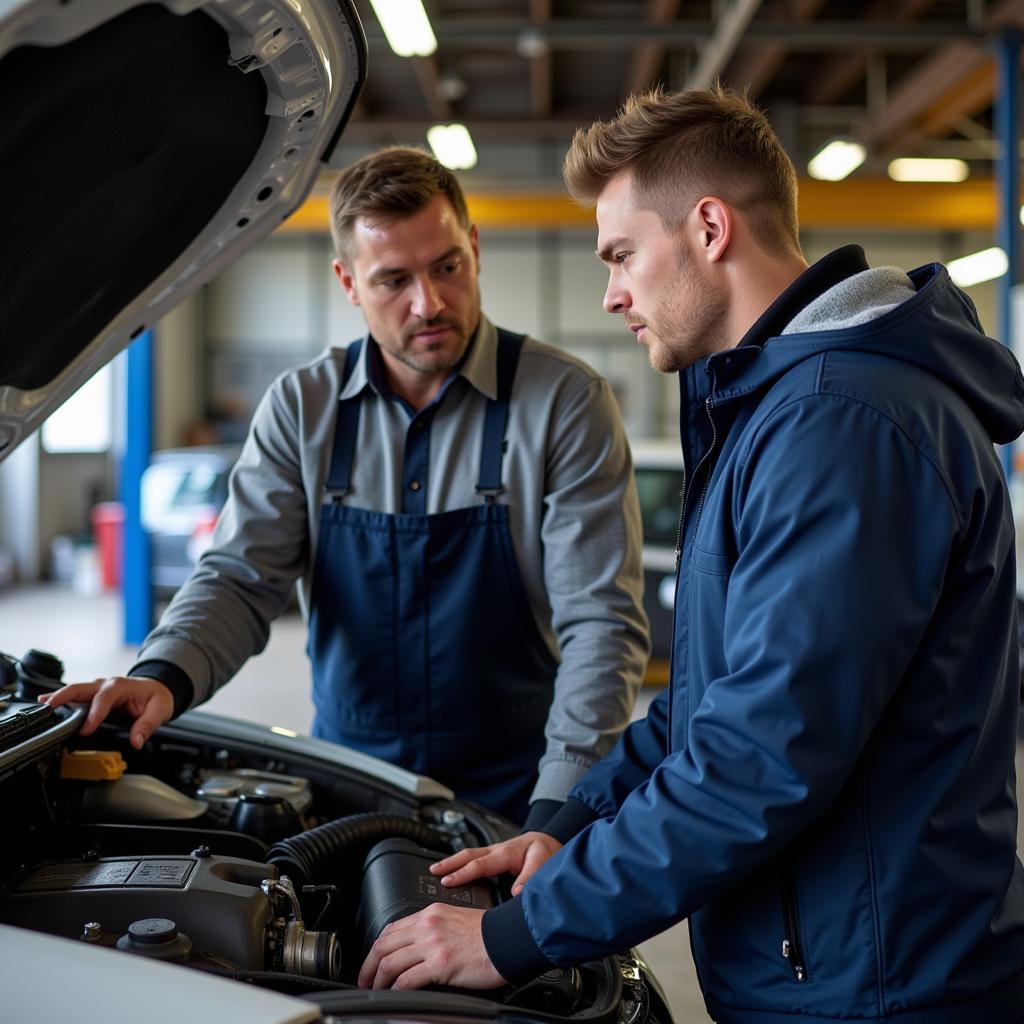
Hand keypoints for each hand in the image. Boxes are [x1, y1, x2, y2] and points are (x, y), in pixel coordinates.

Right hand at [39, 676, 173, 749]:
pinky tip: (48, 706)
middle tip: (49, 708)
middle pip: (80, 688)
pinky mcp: (93, 695)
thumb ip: (147, 725)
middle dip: (63, 697)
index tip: (85, 730)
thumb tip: (136, 741)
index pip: (104, 699)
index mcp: (121, 686)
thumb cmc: (157, 697)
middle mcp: (106, 685)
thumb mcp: (160, 710)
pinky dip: (62, 701)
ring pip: (74, 691)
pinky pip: (76, 697)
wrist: (158, 688)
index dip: (93, 714)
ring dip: (58, 698)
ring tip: (42, 707)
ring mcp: (98, 689)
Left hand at [359, 905, 504, 989]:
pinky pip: (407, 979)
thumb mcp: (455, 919)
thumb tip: (418, 949)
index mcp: (431, 913)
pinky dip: (395, 990)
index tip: (373, 961)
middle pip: (384, 944)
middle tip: (365, 979)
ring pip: (390, 962)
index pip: (392, 928)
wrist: (508, 939)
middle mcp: (428, 925)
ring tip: (376, 990)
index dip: (377, 947)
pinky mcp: (439, 963)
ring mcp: (432, 943)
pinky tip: (394, 996)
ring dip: (378, 980)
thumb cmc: (489, 933)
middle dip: (369, 965)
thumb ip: (434, 929)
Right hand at [430, 832, 562, 895]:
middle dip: (449, 863)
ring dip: (452, 862)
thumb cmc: (546, 853)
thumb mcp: (543, 863)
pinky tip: (454, 873)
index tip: (447, 882)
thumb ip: (530, 878)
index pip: (480, 864)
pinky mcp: (495, 858)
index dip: (463, 874)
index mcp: (506, 853)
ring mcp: (495, 853)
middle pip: (468, 855)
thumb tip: (516, 893)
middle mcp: (497, 850)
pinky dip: (461, 865)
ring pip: (469, 856)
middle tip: (432, 872)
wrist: (550, 843)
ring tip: (436, 871)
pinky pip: (475, 861)